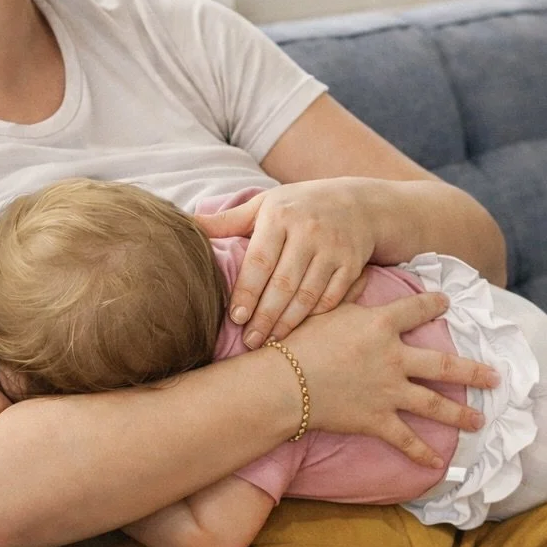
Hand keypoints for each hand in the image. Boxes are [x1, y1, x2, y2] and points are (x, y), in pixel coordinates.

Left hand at [196, 179, 375, 348]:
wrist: (360, 204)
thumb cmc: (300, 206)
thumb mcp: (266, 205)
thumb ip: (229, 220)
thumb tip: (187, 224)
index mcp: (280, 216)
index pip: (259, 261)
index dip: (247, 292)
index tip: (236, 318)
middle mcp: (308, 231)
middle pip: (283, 284)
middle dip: (265, 317)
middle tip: (249, 342)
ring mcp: (333, 249)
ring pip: (307, 296)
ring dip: (287, 323)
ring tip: (271, 342)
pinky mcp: (352, 265)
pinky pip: (331, 299)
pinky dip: (314, 317)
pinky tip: (299, 331)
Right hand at [280, 289, 500, 468]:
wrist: (284, 383)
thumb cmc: (298, 341)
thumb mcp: (326, 308)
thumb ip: (350, 291)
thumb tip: (361, 271)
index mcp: (381, 324)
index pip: (417, 310)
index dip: (434, 305)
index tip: (447, 304)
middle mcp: (394, 358)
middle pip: (443, 365)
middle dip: (473, 371)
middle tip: (495, 377)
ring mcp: (389, 392)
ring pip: (434, 404)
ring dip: (460, 413)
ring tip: (481, 420)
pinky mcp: (377, 420)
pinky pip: (405, 439)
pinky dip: (421, 453)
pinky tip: (438, 463)